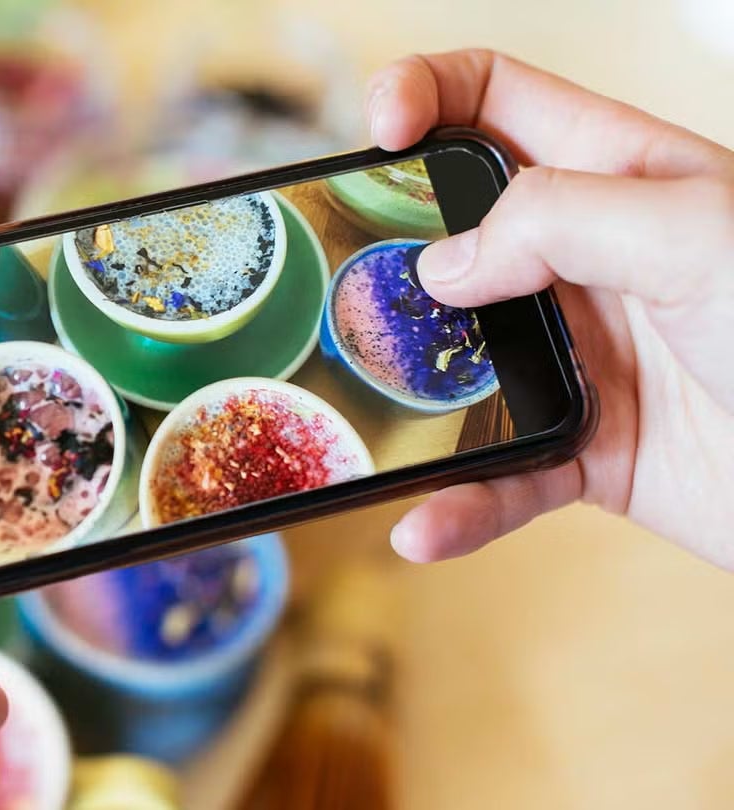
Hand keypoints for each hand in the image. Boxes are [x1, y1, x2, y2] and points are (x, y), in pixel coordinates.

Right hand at [367, 49, 733, 566]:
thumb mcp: (695, 233)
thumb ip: (560, 218)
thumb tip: (445, 265)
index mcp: (616, 176)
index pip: (495, 99)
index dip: (424, 95)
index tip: (376, 137)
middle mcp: (586, 261)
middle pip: (447, 231)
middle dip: (383, 252)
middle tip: (349, 283)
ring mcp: (579, 356)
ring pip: (453, 362)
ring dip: (404, 394)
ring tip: (365, 415)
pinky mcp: (583, 448)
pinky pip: (498, 474)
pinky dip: (459, 503)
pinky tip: (424, 524)